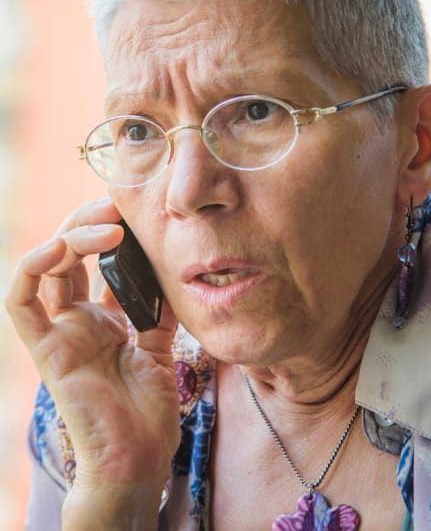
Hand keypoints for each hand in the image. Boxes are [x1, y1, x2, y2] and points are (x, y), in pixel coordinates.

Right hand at [6, 198, 179, 526]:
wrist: (137, 458)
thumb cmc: (150, 411)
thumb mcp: (163, 349)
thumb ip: (160, 312)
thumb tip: (175, 271)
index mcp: (104, 319)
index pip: (100, 263)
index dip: (113, 233)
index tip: (139, 210)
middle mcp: (77, 321)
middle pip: (71, 255)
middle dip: (90, 224)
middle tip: (119, 208)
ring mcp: (58, 332)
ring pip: (46, 267)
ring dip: (70, 237)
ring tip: (105, 226)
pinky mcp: (45, 349)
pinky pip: (19, 302)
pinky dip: (31, 267)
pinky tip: (59, 248)